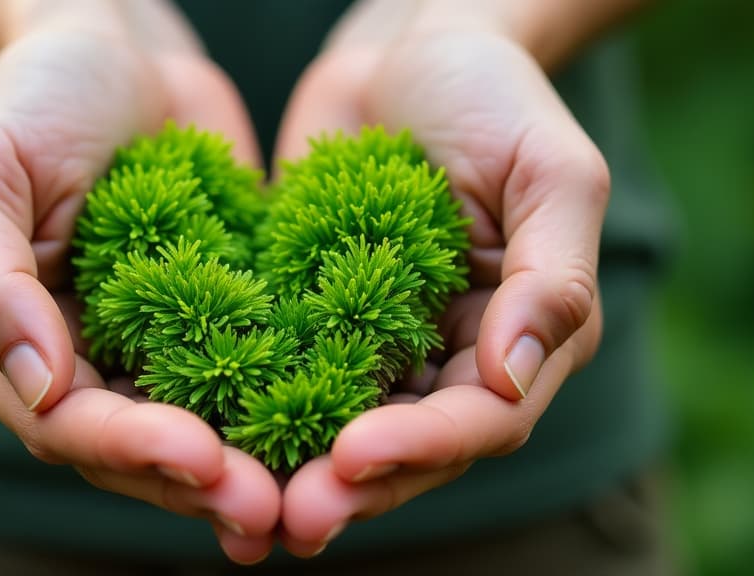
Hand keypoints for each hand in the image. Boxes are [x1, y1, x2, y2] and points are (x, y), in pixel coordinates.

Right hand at [0, 1, 275, 563]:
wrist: (119, 49)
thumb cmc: (36, 94)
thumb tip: (39, 386)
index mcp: (2, 347)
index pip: (62, 423)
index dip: (129, 447)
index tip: (199, 458)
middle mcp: (76, 366)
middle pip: (135, 450)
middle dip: (200, 482)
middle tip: (269, 510)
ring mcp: (148, 349)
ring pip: (198, 432)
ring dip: (249, 471)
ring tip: (310, 502)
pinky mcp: (216, 323)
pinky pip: (250, 378)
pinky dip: (288, 412)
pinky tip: (341, 438)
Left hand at [274, 1, 608, 555]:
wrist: (408, 46)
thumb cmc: (493, 93)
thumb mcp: (550, 172)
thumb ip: (550, 278)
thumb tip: (514, 378)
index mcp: (523, 335)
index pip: (481, 418)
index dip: (423, 447)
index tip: (354, 455)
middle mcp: (452, 355)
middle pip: (407, 445)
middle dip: (352, 484)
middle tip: (288, 519)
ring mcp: (380, 342)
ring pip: (341, 428)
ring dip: (295, 472)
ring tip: (240, 504)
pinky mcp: (315, 317)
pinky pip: (285, 375)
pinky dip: (253, 413)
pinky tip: (203, 438)